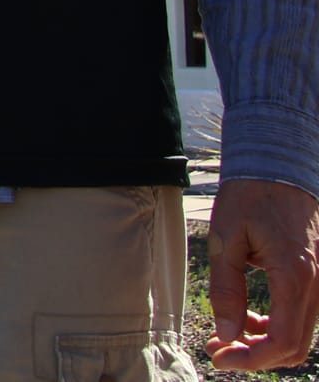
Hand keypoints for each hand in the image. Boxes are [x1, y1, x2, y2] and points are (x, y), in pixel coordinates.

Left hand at [205, 177, 318, 370]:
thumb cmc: (249, 198)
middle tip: (219, 348)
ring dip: (265, 342)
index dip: (251, 358)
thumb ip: (226, 289)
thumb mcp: (225, 239)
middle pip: (294, 346)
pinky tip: (248, 316)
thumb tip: (227, 334)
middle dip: (255, 355)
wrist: (277, 170)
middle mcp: (316, 286)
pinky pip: (301, 317)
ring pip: (299, 335)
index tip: (219, 356)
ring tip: (228, 332)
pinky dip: (276, 326)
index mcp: (294, 276)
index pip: (282, 340)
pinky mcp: (316, 280)